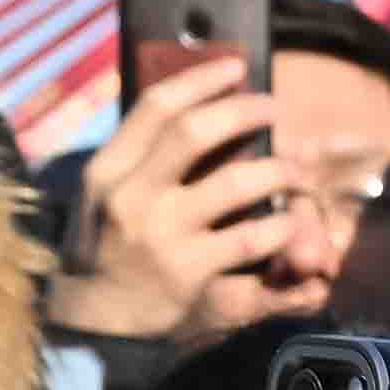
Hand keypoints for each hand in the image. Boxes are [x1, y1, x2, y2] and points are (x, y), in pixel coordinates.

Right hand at [50, 52, 291, 341]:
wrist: (92, 322)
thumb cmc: (108, 248)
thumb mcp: (107, 194)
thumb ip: (144, 155)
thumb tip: (199, 105)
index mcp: (109, 169)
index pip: (157, 106)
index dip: (201, 78)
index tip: (237, 66)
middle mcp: (132, 196)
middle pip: (196, 132)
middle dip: (244, 111)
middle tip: (274, 107)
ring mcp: (162, 235)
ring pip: (236, 183)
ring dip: (278, 170)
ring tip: (296, 170)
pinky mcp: (190, 273)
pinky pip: (252, 239)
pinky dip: (281, 228)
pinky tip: (290, 224)